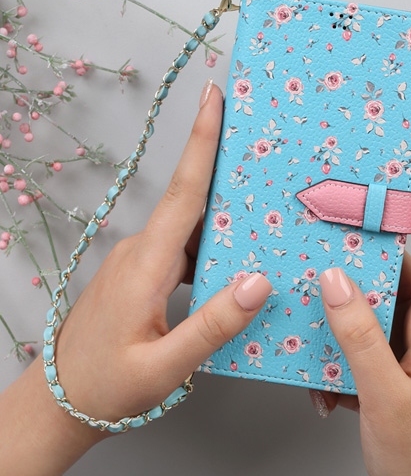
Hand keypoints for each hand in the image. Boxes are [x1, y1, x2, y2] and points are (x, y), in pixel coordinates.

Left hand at [0, 79, 272, 474]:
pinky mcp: (141, 271)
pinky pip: (183, 246)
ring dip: (223, 219)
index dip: (201, 141)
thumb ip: (214, 325)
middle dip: (227, 168)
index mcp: (146, 264)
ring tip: (260, 220)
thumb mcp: (164, 366)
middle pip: (193, 200)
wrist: (59, 402)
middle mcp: (141, 250)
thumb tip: (258, 282)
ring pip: (190, 226)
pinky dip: (209, 247)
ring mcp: (139, 259)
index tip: (212, 97)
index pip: (183, 192)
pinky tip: (229, 265)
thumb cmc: (106, 386)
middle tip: (262, 149)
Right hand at [307, 129, 410, 475]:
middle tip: (349, 190)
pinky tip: (321, 370)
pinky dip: (336, 335)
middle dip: (374, 222)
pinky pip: (356, 324)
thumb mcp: (388, 398)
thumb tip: (334, 283)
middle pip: (398, 253)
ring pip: (370, 289)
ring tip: (317, 281)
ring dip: (342, 291)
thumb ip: (360, 338)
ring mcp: (404, 333)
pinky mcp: (386, 350)